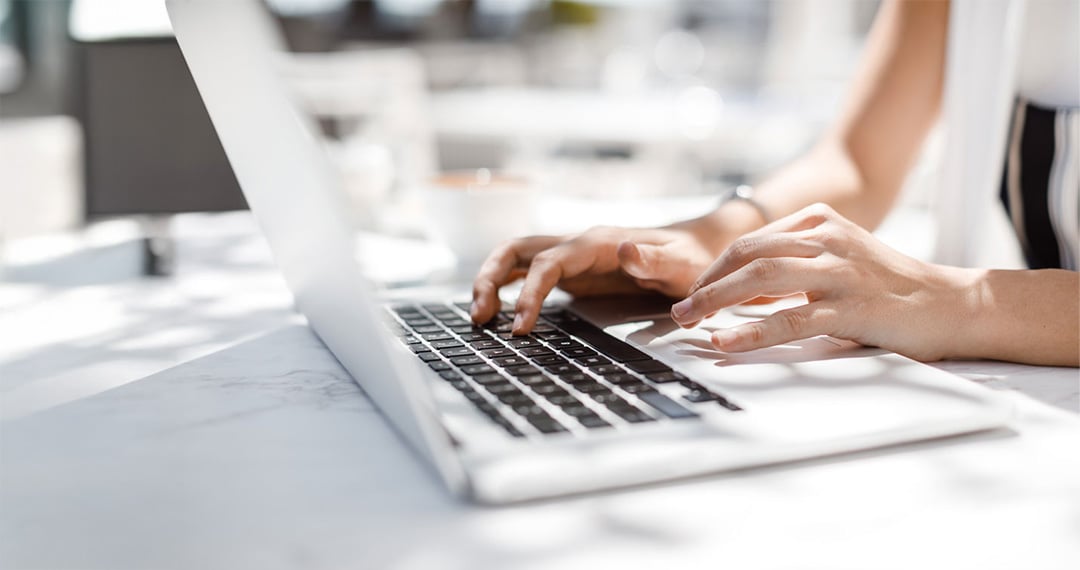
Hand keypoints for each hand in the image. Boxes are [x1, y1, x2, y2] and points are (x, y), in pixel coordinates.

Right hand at [471, 225, 718, 333]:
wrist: (699, 248)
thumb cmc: (691, 259)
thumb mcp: (681, 265)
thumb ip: (653, 260)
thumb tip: (623, 250)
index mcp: (597, 243)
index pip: (548, 263)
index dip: (529, 294)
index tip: (520, 327)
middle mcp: (577, 244)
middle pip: (517, 250)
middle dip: (490, 278)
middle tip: (479, 317)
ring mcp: (571, 256)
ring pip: (516, 258)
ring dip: (491, 281)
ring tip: (479, 318)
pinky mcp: (571, 271)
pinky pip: (529, 273)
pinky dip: (508, 289)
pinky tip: (500, 314)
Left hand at [670, 203, 978, 361]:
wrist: (952, 304)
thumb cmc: (889, 286)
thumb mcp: (837, 258)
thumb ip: (793, 263)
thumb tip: (737, 288)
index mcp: (819, 220)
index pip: (749, 242)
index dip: (714, 269)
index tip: (693, 293)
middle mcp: (827, 238)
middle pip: (747, 255)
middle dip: (705, 284)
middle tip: (679, 310)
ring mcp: (840, 271)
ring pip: (761, 279)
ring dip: (715, 301)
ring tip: (687, 321)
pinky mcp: (852, 307)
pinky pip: (791, 319)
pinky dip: (751, 332)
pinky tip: (726, 342)